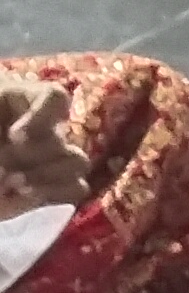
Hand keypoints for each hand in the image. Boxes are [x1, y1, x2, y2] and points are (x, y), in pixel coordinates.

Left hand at [0, 81, 89, 222]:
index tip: (14, 137)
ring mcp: (54, 157)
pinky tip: (24, 195)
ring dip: (46, 177)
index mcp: (24, 100)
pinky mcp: (56, 186)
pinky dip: (53, 193)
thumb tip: (8, 166)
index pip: (54, 97)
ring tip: (14, 185)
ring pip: (77, 162)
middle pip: (59, 138)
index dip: (41, 117)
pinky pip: (76, 188)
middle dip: (29, 157)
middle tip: (1, 170)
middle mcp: (45, 126)